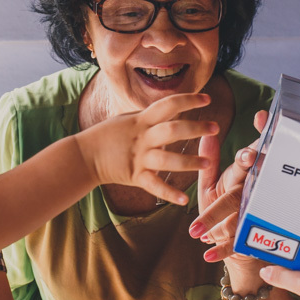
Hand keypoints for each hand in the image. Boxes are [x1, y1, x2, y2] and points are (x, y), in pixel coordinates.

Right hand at [80, 92, 217, 205]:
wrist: (84, 155)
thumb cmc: (107, 134)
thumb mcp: (127, 118)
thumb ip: (149, 115)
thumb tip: (171, 107)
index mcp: (142, 119)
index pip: (169, 105)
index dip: (189, 100)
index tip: (207, 99)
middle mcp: (143, 137)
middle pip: (173, 130)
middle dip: (196, 128)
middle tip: (216, 128)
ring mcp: (140, 157)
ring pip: (168, 160)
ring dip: (190, 162)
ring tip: (208, 164)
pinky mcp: (135, 176)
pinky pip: (155, 186)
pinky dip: (169, 194)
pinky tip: (185, 200)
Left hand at [190, 110, 267, 260]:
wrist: (236, 246)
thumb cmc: (225, 208)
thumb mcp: (213, 184)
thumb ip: (209, 161)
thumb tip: (207, 133)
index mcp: (243, 178)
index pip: (249, 158)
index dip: (254, 145)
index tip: (259, 126)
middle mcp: (252, 195)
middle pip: (249, 181)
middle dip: (249, 169)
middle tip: (248, 155)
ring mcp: (253, 217)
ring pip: (240, 214)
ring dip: (220, 220)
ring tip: (199, 230)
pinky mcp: (251, 240)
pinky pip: (236, 243)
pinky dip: (221, 250)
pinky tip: (207, 253)